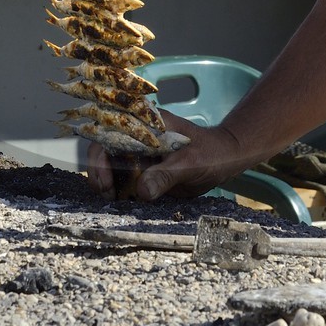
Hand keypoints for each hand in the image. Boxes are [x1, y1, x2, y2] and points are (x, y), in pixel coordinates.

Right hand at [85, 112, 250, 201]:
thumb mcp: (189, 163)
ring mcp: (141, 153)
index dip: (99, 155)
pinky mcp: (145, 170)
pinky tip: (121, 201)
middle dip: (99, 172)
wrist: (226, 159)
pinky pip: (125, 179)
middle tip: (106, 194)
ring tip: (112, 200)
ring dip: (107, 183)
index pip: (109, 132)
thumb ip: (165, 175)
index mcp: (145, 124)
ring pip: (111, 166)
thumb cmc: (210, 152)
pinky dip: (119, 190)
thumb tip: (142, 191)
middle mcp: (138, 136)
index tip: (105, 179)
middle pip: (104, 150)